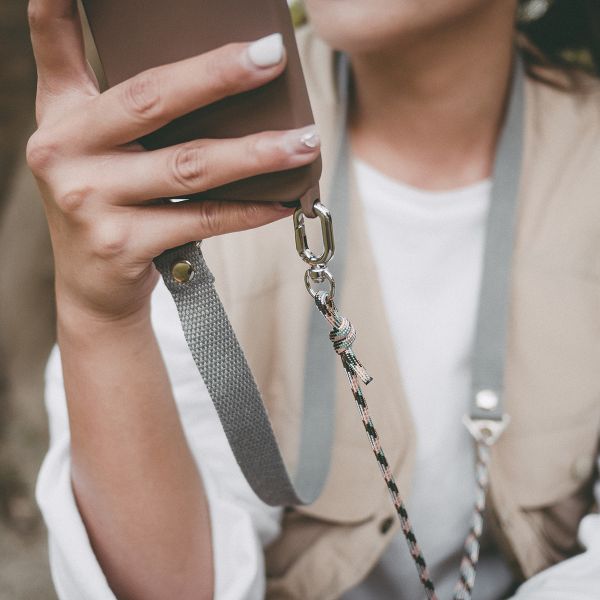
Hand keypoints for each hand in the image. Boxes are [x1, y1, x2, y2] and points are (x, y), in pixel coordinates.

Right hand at [26, 0, 319, 322]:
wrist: (93, 284)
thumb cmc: (106, 201)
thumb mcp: (95, 147)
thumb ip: (125, 105)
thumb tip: (216, 74)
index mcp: (62, 116)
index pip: (54, 46)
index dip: (59, 6)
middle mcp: (64, 152)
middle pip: (151, 101)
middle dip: (218, 76)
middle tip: (272, 56)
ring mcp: (89, 201)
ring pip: (189, 166)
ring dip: (255, 153)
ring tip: (304, 141)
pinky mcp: (121, 245)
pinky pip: (200, 219)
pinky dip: (247, 210)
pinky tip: (283, 199)